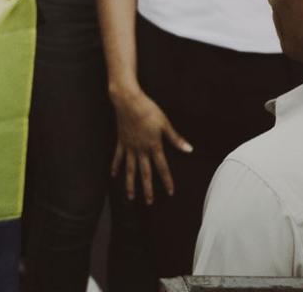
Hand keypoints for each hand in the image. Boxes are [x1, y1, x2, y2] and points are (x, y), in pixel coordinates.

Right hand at [111, 87, 191, 204]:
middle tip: (149, 202)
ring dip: (130, 183)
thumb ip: (175, 138)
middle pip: (145, 173)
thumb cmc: (148, 109)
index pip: (162, 167)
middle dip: (147, 188)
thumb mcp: (164, 123)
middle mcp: (141, 149)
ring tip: (130, 197)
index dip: (167, 180)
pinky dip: (115, 166)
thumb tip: (189, 149)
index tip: (170, 192)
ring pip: (130, 169)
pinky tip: (113, 175)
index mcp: (154, 145)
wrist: (128, 100)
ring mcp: (129, 146)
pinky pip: (118, 156)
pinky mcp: (121, 141)